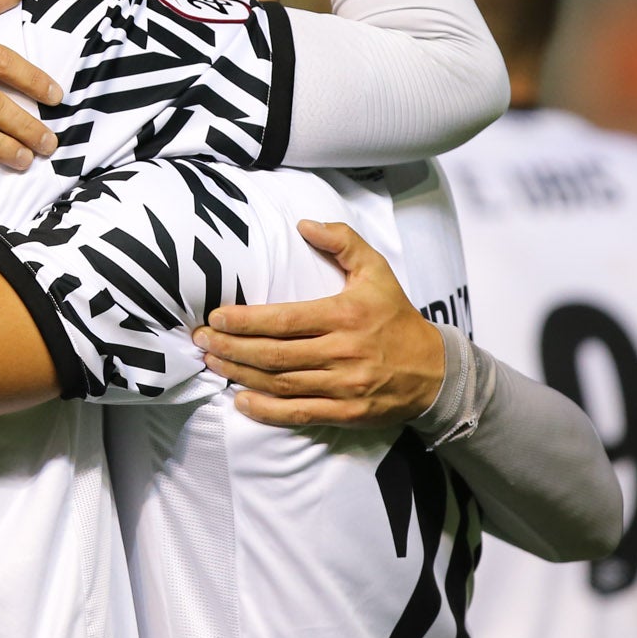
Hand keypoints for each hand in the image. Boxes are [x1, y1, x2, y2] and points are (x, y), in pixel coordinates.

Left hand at [193, 220, 445, 428]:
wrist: (435, 370)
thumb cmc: (396, 316)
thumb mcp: (376, 270)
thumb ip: (342, 242)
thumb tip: (304, 224)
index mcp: (345, 315)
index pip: (284, 320)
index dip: (245, 321)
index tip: (216, 318)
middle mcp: (342, 352)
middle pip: (274, 354)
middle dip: (231, 348)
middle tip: (201, 341)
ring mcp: (344, 386)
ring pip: (281, 384)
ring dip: (241, 375)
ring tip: (212, 364)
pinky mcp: (346, 412)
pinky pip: (298, 413)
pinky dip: (266, 411)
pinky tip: (241, 401)